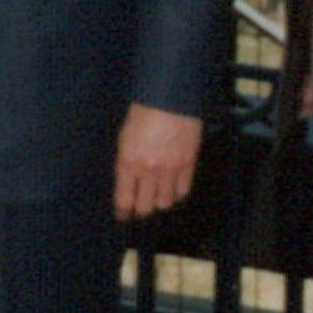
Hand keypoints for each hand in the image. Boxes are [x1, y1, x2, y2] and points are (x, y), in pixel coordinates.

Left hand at [114, 104, 201, 221]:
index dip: (123, 212)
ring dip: (160, 202)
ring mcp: (170, 169)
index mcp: (128, 162)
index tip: (123, 216)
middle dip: (141, 210)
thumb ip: (126, 162)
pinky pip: (183, 190)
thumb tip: (127, 182)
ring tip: (158, 196)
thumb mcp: (125, 137)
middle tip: (140, 207)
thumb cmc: (143, 112)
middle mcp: (148, 170)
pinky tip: (173, 188)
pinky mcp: (188, 164)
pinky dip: (177, 193)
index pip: (124, 200)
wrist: (171, 96)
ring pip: (165, 202)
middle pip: (145, 207)